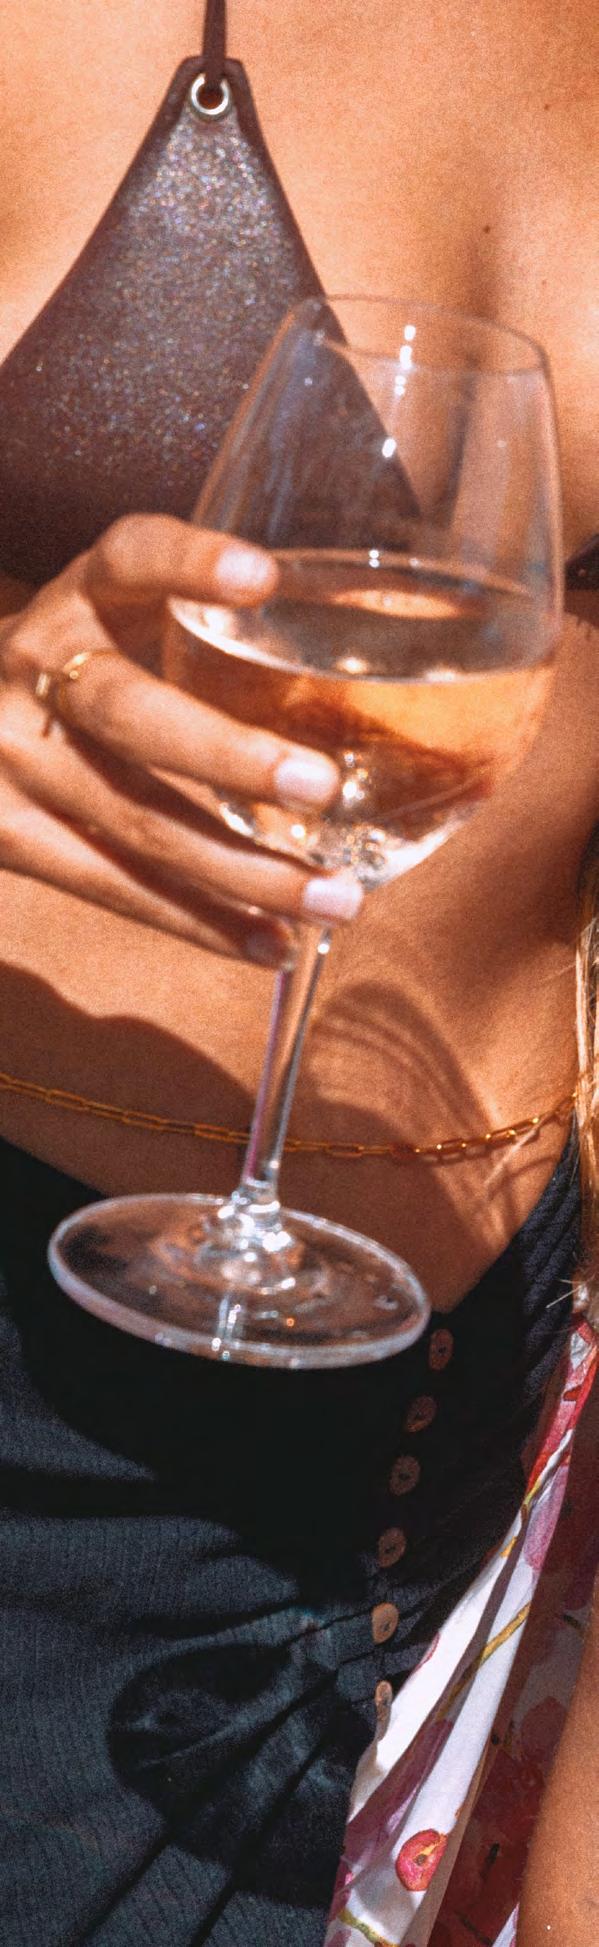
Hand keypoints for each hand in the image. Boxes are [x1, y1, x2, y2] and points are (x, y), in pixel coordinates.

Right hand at [0, 516, 355, 961]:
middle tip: (322, 785)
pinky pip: (115, 887)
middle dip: (228, 756)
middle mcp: (32, 669)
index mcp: (74, 600)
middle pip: (130, 713)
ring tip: (334, 898)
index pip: (126, 558)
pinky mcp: (8, 838)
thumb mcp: (106, 619)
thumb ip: (191, 621)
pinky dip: (200, 922)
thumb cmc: (65, 670)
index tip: (262, 579)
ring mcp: (15, 761)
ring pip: (135, 821)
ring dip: (243, 869)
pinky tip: (270, 944)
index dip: (188, 564)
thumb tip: (354, 631)